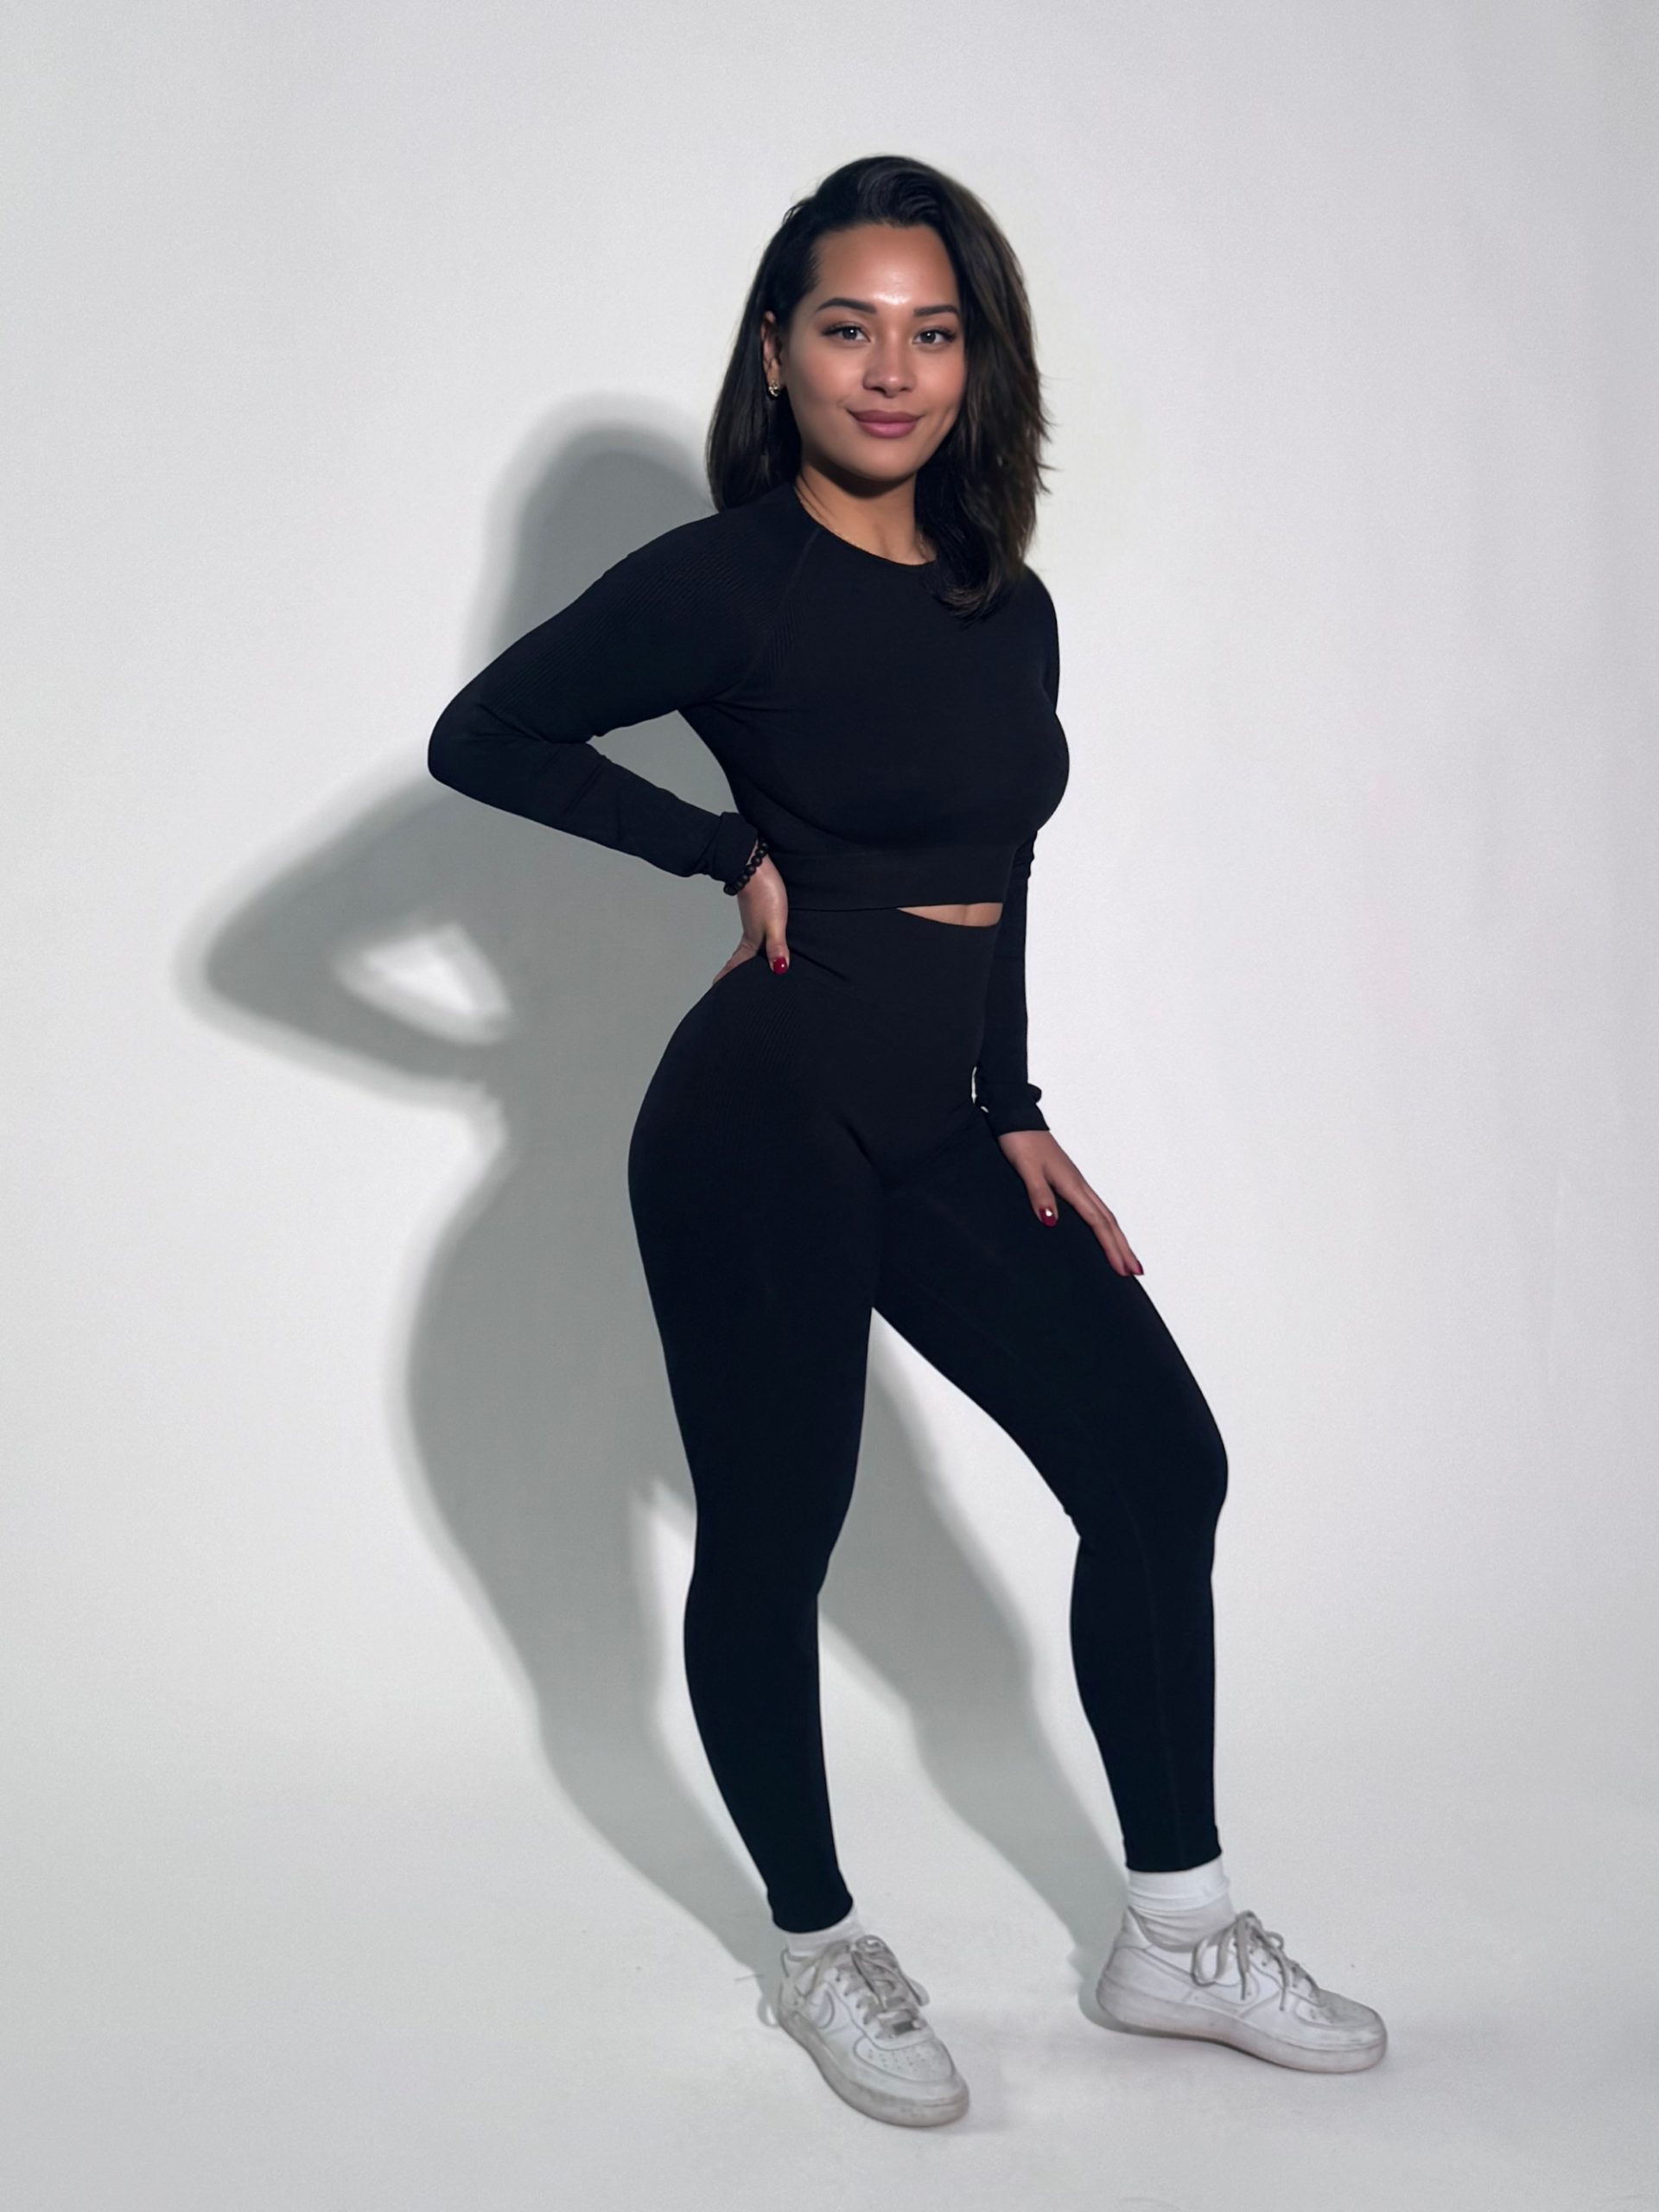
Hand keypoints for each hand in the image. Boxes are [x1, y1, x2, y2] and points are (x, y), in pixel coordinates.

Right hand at [712, 853, 791, 982]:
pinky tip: (762, 940)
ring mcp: (754, 922)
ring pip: (748, 946)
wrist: (755, 865)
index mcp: (752, 940)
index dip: (728, 978)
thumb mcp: (774, 923)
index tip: (716, 988)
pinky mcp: (759, 911)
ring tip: (744, 968)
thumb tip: (779, 969)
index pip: (737, 965)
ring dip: (744, 958)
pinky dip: (756, 944)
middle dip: (734, 971)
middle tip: (727, 984)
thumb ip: (776, 946)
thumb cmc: (765, 893)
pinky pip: (755, 934)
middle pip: (740, 958)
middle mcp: (751, 933)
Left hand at [995, 1129, 1143, 1274]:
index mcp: (1072, 1184)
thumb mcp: (1026, 1169)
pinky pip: (1094, 1207)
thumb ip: (1039, 1194)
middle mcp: (1080, 1184)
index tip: (1123, 1270)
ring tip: (1127, 1258)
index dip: (1111, 1247)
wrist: (1016, 1118)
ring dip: (1118, 1237)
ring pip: (1105, 1214)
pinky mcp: (1070, 1180)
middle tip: (1137, 1272)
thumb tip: (1051, 1222)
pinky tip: (1103, 1231)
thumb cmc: (1020, 1142)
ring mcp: (1076, 1182)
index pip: (1097, 1222)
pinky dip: (1104, 1224)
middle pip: (1109, 1221)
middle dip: (1124, 1247)